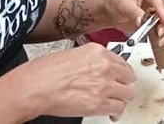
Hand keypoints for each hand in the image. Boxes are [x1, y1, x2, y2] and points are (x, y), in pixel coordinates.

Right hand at [19, 42, 135, 118]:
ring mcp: (103, 86)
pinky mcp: (98, 104)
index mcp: (97, 52)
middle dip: (124, 84)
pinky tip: (112, 112)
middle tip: (120, 88)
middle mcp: (103, 67)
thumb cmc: (45, 71)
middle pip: (128, 77)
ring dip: (121, 98)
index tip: (121, 75)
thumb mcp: (72, 54)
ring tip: (116, 101)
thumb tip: (98, 69)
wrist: (35, 86)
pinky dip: (116, 111)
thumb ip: (90, 60)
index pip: (121, 61)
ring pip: (126, 94)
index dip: (121, 71)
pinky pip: (117, 108)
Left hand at [106, 0, 163, 47]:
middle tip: (159, 34)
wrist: (111, 12)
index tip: (163, 22)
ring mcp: (161, 10)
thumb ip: (134, 13)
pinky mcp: (159, 22)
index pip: (162, 0)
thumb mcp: (124, 6)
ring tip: (158, 42)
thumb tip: (142, 21)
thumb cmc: (117, 2)